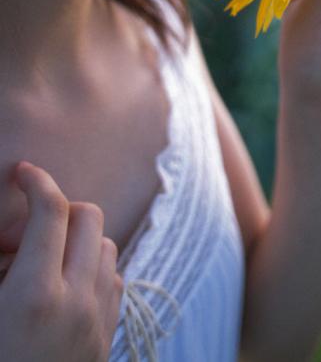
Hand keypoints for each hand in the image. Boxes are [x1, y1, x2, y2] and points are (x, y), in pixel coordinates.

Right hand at [0, 162, 123, 361]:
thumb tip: (4, 244)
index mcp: (34, 296)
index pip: (52, 211)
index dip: (36, 182)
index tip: (21, 174)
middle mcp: (76, 303)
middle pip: (88, 218)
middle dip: (56, 210)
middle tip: (19, 235)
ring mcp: (97, 323)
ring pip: (106, 245)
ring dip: (75, 240)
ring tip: (36, 264)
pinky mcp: (106, 341)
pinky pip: (114, 280)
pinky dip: (93, 269)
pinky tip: (61, 288)